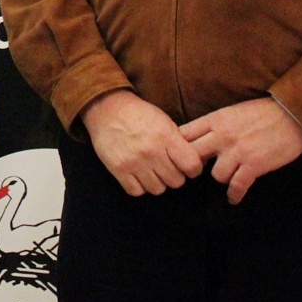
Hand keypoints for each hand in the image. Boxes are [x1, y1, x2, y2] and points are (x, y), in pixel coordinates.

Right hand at [80, 90, 202, 196]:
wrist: (107, 110)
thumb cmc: (139, 114)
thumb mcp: (164, 121)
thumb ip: (178, 141)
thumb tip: (194, 162)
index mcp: (166, 136)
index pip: (192, 166)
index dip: (193, 169)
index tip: (188, 166)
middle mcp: (151, 151)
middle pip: (176, 181)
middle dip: (174, 175)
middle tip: (167, 166)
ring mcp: (134, 162)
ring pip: (158, 189)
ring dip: (157, 182)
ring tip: (151, 170)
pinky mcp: (118, 169)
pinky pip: (137, 191)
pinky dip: (139, 186)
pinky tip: (138, 174)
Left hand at [181, 98, 301, 204]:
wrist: (292, 114)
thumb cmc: (262, 111)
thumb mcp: (232, 111)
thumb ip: (214, 125)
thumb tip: (198, 138)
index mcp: (215, 120)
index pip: (184, 134)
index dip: (178, 147)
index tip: (178, 156)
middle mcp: (222, 136)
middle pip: (193, 156)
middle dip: (193, 166)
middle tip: (197, 173)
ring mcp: (238, 152)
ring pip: (215, 175)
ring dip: (222, 177)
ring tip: (227, 177)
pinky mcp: (254, 165)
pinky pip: (237, 186)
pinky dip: (234, 195)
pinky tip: (233, 198)